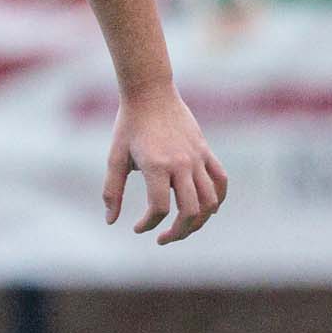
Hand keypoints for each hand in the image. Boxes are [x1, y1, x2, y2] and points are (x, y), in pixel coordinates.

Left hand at [106, 86, 227, 243]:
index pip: (158, 208)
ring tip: (183, 229)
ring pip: (210, 200)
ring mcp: (197, 157)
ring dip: (199, 221)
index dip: (148, 224)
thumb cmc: (128, 125)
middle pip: (189, 211)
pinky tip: (207, 210)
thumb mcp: (114, 157)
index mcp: (156, 166)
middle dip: (178, 232)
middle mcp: (181, 164)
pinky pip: (220, 180)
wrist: (150, 93)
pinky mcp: (206, 151)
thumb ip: (111, 191)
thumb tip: (111, 221)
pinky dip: (218, 199)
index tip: (137, 228)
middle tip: (164, 239)